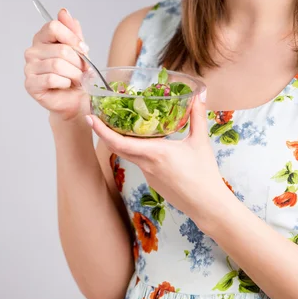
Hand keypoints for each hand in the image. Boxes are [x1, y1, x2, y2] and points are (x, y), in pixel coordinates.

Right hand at [24, 8, 90, 121]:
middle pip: (61, 49)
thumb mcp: (78, 49)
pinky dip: (65, 83)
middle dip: (78, 62)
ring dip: (74, 74)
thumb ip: (72, 31)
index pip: (54, 26)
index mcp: (43, 38)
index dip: (72, 38)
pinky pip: (53, 79)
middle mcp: (32, 51)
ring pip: (58, 65)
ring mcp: (29, 68)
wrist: (74, 98)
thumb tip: (63, 12)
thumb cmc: (75, 73)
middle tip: (83, 70)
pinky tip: (66, 85)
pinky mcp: (30, 84)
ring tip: (77, 79)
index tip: (83, 48)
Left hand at [87, 94, 227, 223]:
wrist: (207, 205)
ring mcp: (148, 175)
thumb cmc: (204, 174)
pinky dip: (133, 149)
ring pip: (128, 154)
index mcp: (155, 153)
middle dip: (104, 132)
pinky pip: (138, 161)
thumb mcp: (200, 141)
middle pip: (117, 148)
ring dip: (119, 140)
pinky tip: (140, 140)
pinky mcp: (152, 181)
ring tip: (118, 123)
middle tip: (97, 116)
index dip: (102, 130)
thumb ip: (197, 115)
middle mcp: (147, 164)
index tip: (90, 118)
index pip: (120, 142)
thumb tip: (200, 94)